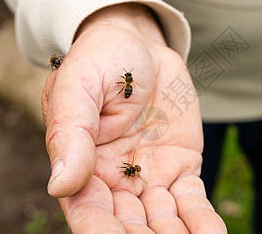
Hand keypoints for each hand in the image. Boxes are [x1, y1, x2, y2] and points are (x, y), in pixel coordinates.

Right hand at [42, 4, 225, 232]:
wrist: (139, 45)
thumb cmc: (100, 60)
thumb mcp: (78, 86)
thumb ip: (69, 133)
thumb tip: (59, 185)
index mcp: (82, 165)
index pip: (90, 213)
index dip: (104, 233)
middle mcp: (115, 180)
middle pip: (129, 226)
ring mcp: (150, 176)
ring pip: (163, 221)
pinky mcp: (180, 166)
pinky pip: (191, 200)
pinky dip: (202, 221)